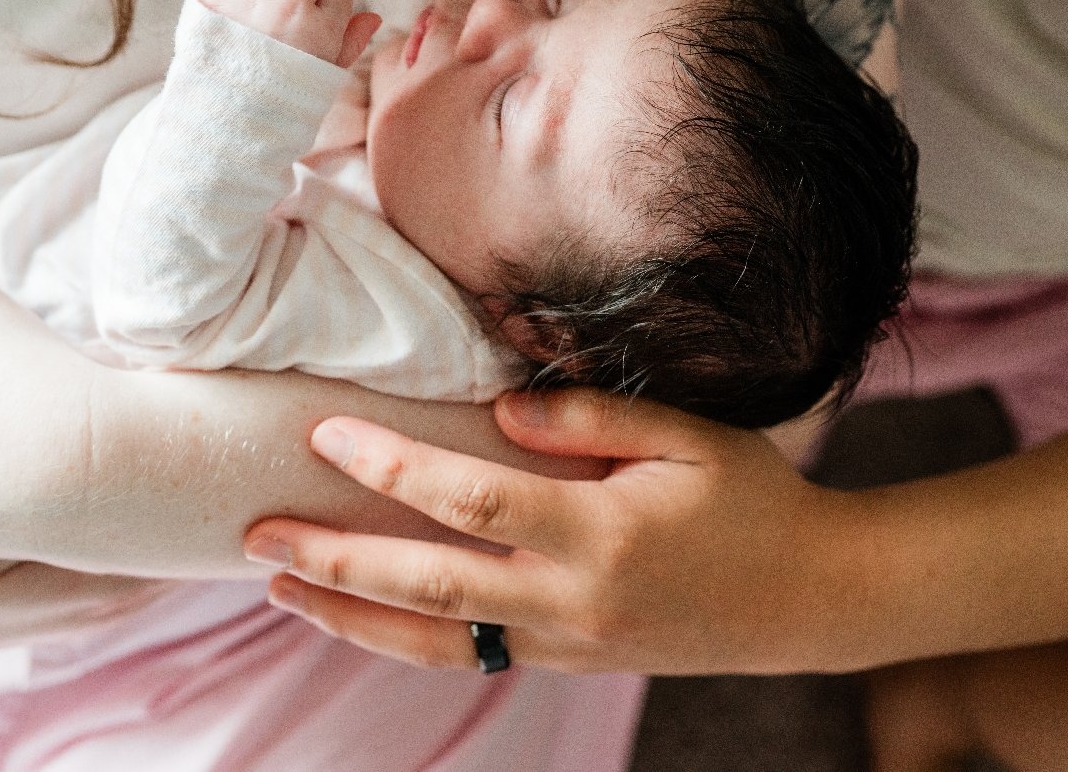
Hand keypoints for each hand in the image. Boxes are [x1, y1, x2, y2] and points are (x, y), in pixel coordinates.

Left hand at [243, 389, 876, 674]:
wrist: (809, 599)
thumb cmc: (754, 502)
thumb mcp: (689, 435)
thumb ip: (591, 417)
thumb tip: (498, 407)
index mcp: (601, 535)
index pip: (471, 499)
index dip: (390, 466)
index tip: (325, 434)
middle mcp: (573, 601)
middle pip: (430, 586)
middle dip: (337, 561)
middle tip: (258, 538)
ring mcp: (568, 643)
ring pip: (438, 640)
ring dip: (351, 616)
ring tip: (280, 589)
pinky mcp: (571, 660)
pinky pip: (472, 657)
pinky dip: (405, 641)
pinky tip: (361, 619)